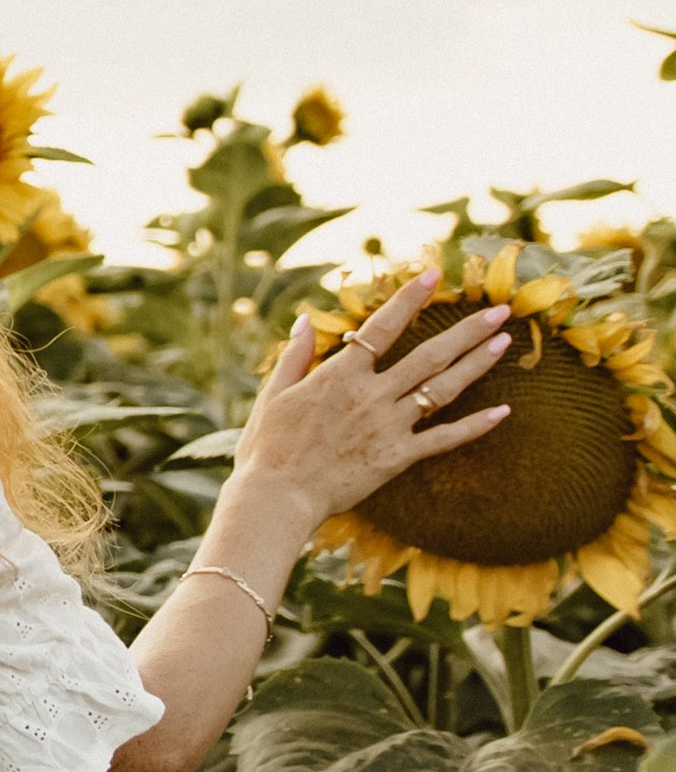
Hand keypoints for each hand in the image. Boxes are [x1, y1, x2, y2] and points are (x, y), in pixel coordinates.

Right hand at [229, 269, 513, 540]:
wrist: (278, 497)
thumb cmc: (268, 448)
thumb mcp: (273, 394)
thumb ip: (294, 355)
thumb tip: (305, 319)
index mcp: (340, 375)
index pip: (382, 327)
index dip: (409, 298)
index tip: (435, 274)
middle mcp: (371, 395)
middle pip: (428, 355)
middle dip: (467, 330)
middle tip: (499, 309)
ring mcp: (388, 426)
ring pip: (442, 389)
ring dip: (476, 364)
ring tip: (504, 342)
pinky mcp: (397, 457)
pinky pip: (443, 439)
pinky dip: (474, 426)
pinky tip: (503, 412)